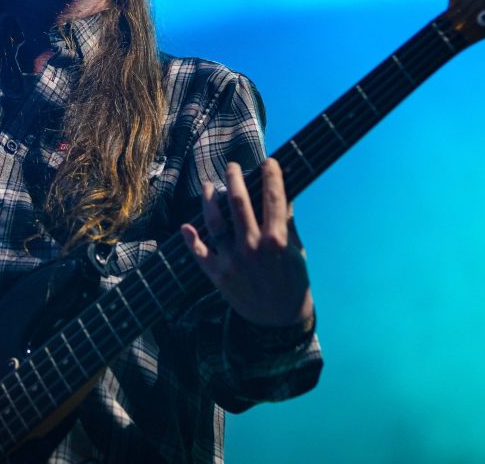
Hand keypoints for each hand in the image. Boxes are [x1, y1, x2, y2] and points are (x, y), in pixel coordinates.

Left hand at [180, 159, 313, 326]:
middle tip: (232, 167)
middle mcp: (253, 247)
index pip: (273, 198)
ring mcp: (233, 261)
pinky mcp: (218, 275)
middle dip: (235, 179)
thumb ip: (287, 223)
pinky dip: (191, 240)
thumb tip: (284, 195)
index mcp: (277, 240)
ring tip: (207, 186)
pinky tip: (187, 227)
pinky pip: (200, 253)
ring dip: (208, 201)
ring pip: (215, 222)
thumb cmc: (293, 282)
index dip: (271, 175)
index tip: (268, 162)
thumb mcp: (297, 252)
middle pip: (238, 202)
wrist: (280, 320)